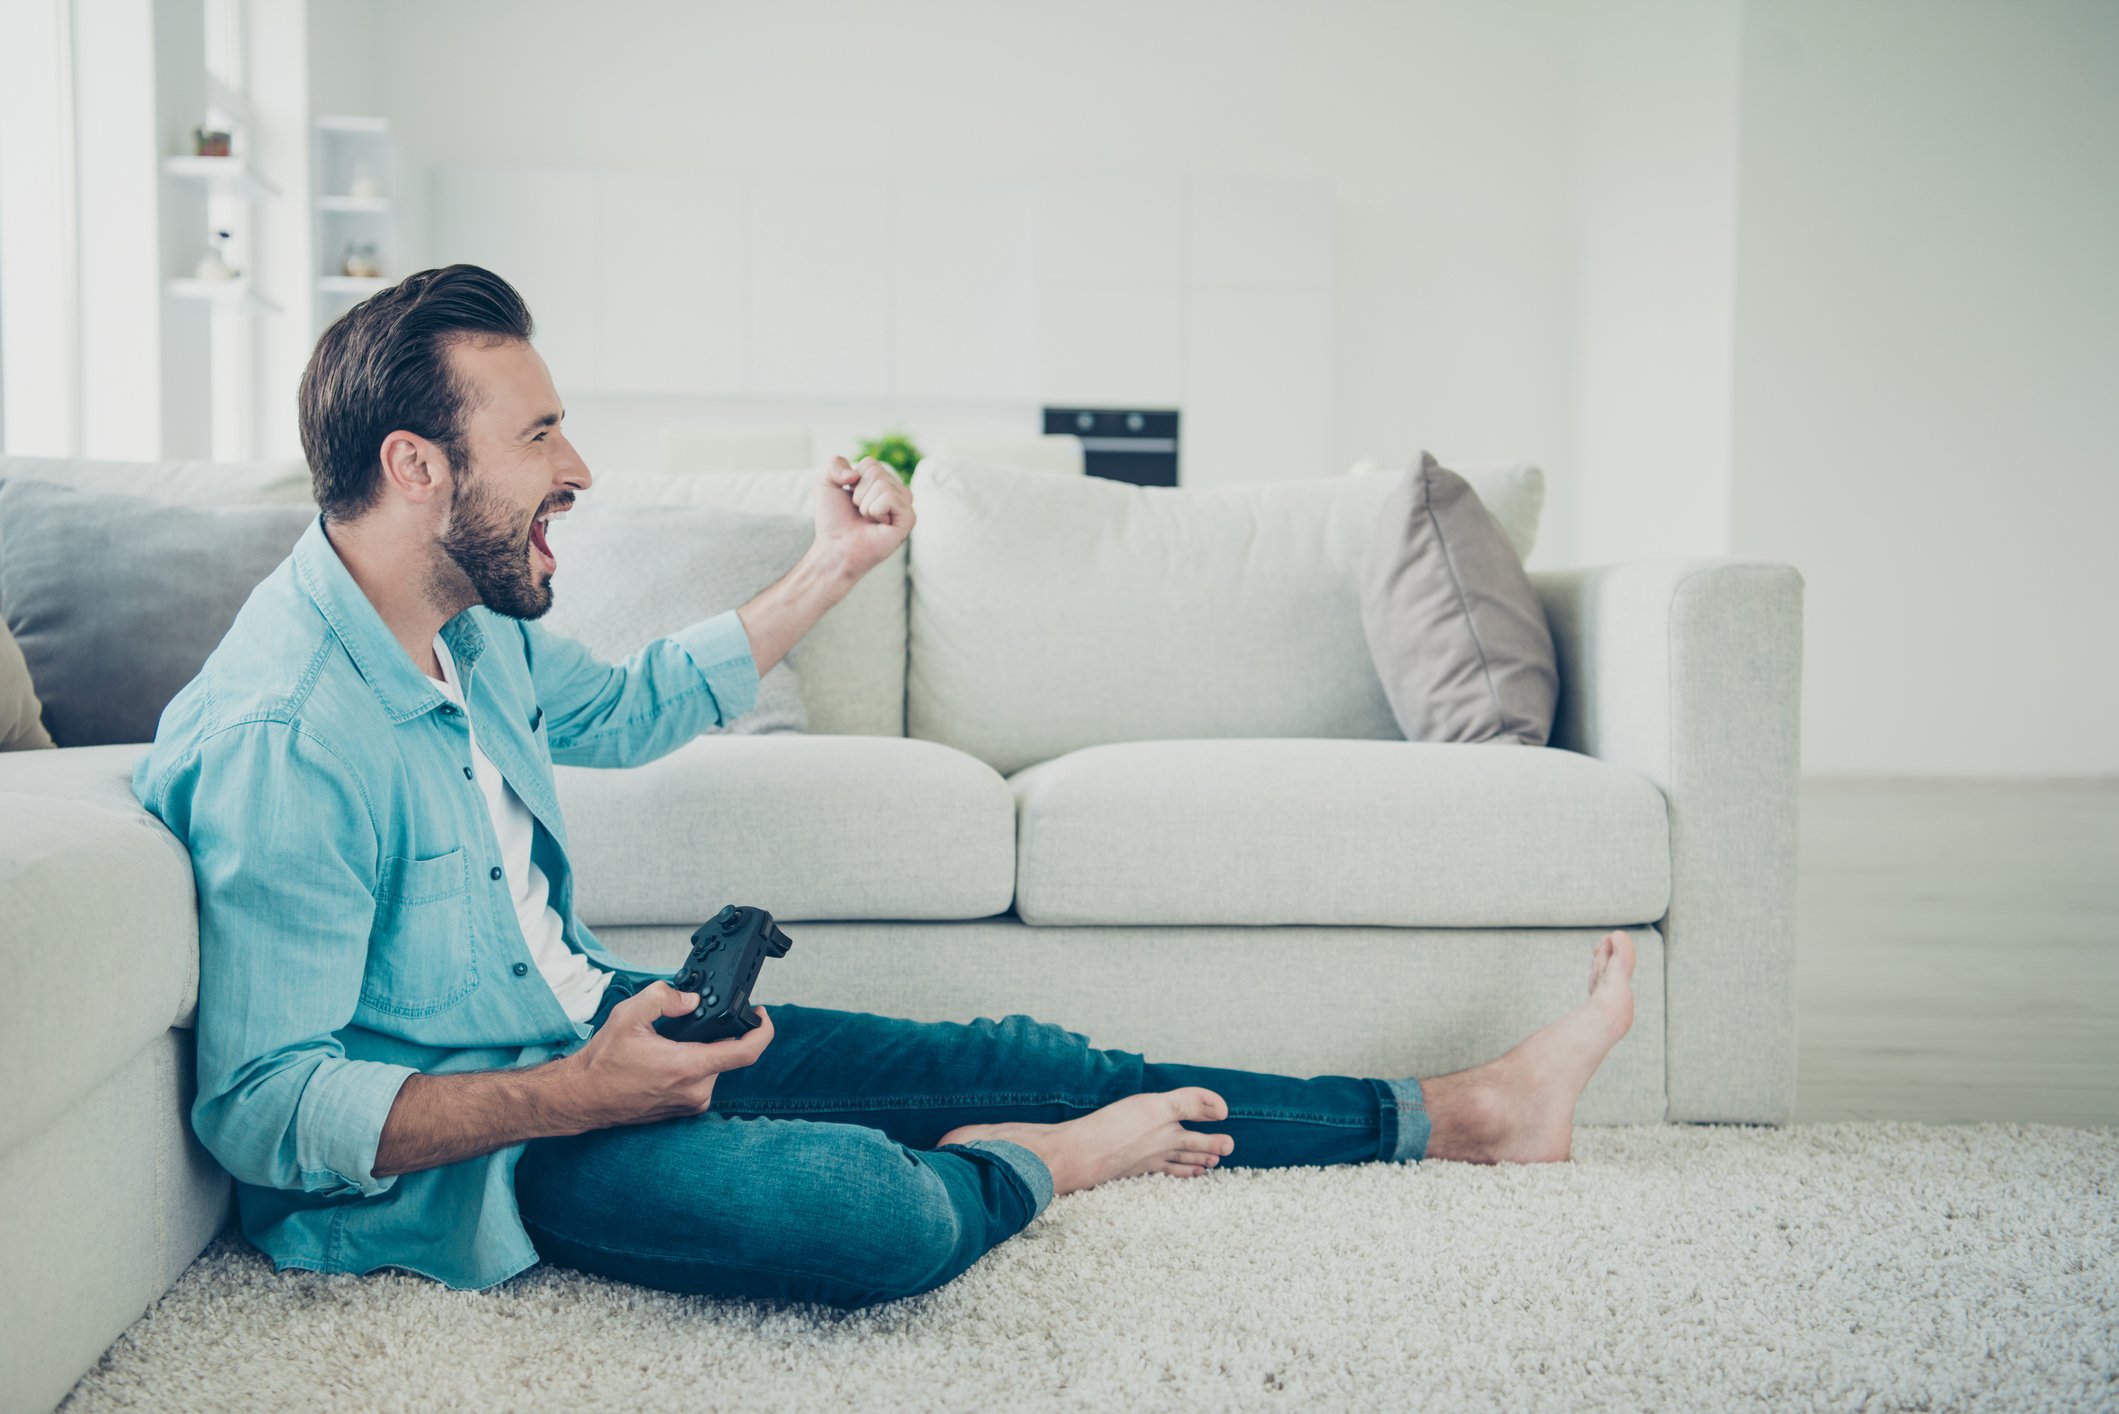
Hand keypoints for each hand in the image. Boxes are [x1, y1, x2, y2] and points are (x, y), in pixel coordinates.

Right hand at [555, 982, 773, 1129]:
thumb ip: (664, 997)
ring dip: (701, 1050)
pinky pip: (701, 1080)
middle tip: (689, 1023)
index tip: (762, 1015)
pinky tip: (667, 1058)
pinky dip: (692, 1064)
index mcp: (688, 1067)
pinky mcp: (683, 1109)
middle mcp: (695, 1090)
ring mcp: (690, 1103)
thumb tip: (690, 999)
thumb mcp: (629, 1014)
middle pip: (726, 1053)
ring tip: (670, 1043)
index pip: (746, 1052)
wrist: (583, 1097)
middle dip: (713, 1034)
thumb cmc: (603, 1063)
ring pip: (713, 1066)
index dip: (763, 1030)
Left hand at [815, 455, 914, 580]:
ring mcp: (905, 506)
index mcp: (883, 483)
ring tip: (867, 519)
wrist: (835, 547)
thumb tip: (854, 473)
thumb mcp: (826, 484)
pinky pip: (891, 498)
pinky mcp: (908, 520)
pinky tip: (877, 524)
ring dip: (865, 504)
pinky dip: (875, 510)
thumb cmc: (834, 520)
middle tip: (859, 512)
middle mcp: (897, 493)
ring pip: (883, 484)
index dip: (853, 481)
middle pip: (876, 471)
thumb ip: (835, 464)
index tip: (851, 500)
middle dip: (859, 493)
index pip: (870, 463)